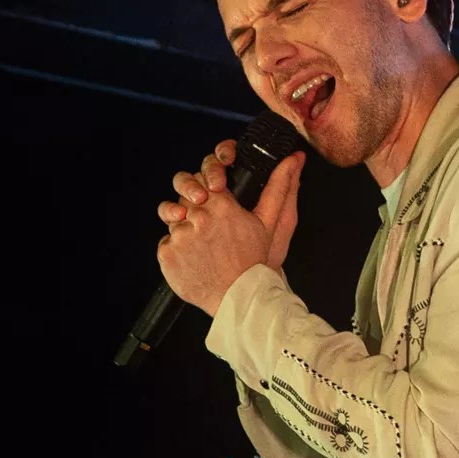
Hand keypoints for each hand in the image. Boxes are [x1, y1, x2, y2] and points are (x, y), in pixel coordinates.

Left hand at [155, 140, 305, 315]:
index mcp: (221, 205)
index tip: (212, 193)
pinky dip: (176, 248)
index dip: (207, 183)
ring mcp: (179, 235)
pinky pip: (165, 241)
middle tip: (206, 221)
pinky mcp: (167, 254)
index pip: (204, 176)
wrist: (238, 298)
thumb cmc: (254, 261)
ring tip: (202, 243)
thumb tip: (294, 159)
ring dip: (184, 226)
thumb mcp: (269, 222)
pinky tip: (194, 259)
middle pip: (185, 194)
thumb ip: (279, 187)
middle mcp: (197, 217)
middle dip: (193, 202)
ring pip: (173, 217)